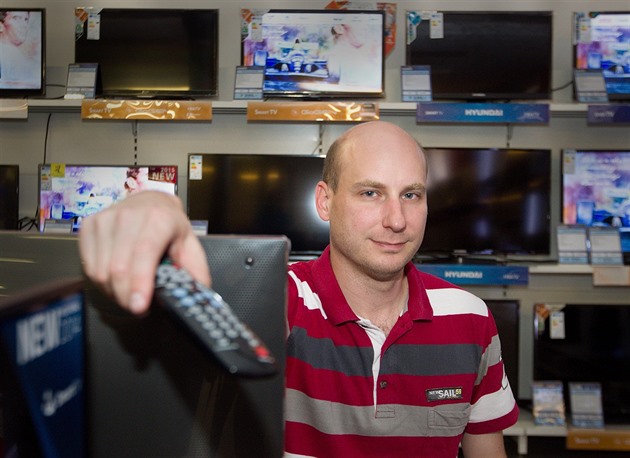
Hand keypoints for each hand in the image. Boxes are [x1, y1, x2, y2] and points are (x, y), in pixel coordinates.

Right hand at [79, 191, 210, 314]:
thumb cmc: (169, 225)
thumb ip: (196, 270)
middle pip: (119, 268)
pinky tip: (115, 280)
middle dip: (127, 296)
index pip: (144, 253)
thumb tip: (198, 293)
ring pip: (101, 271)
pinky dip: (101, 282)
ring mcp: (105, 219)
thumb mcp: (190, 243)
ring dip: (114, 291)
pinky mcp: (89, 226)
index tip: (139, 306)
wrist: (150, 201)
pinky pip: (89, 267)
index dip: (140, 283)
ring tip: (129, 292)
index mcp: (159, 218)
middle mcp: (129, 215)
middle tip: (138, 307)